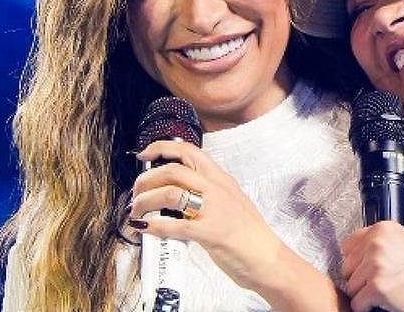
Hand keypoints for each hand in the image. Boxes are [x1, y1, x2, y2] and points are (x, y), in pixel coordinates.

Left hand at [129, 140, 282, 289]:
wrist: (267, 257)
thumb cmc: (248, 233)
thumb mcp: (230, 201)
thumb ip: (208, 192)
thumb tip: (177, 191)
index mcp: (221, 179)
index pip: (189, 151)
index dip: (162, 148)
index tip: (144, 153)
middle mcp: (217, 189)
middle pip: (173, 170)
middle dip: (146, 180)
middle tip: (137, 194)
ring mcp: (214, 209)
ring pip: (170, 193)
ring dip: (145, 202)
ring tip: (138, 212)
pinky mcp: (210, 232)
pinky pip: (175, 225)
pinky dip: (154, 226)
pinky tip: (146, 229)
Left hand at [341, 221, 403, 311]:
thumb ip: (382, 242)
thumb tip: (359, 252)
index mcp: (382, 229)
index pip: (348, 245)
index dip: (356, 261)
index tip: (365, 269)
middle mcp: (376, 243)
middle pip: (347, 267)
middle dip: (359, 278)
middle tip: (380, 283)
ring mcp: (375, 264)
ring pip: (350, 286)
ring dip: (364, 293)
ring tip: (386, 292)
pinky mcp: (376, 287)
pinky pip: (357, 303)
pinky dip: (367, 308)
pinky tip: (384, 303)